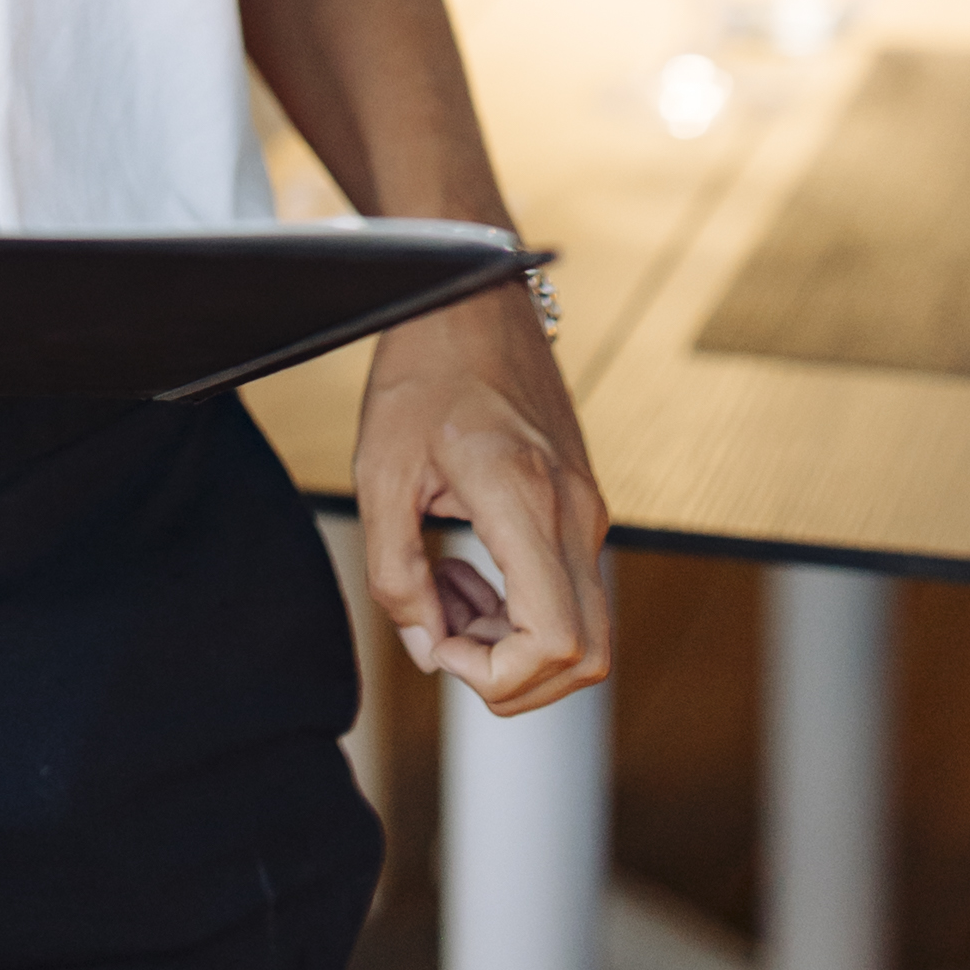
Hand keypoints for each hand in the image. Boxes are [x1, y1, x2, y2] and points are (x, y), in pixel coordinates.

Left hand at [355, 283, 608, 711]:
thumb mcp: (381, 473)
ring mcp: (589, 509)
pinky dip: (522, 608)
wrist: (471, 294)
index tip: (439, 643)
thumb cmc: (422, 370)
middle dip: (510, 675)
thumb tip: (427, 647)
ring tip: (442, 591)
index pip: (556, 642)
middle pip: (585, 658)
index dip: (497, 676)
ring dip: (512, 641)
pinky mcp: (583, 504)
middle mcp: (577, 512)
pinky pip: (571, 591)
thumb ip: (397, 573)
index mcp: (528, 500)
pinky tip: (465, 568)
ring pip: (583, 632)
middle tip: (440, 630)